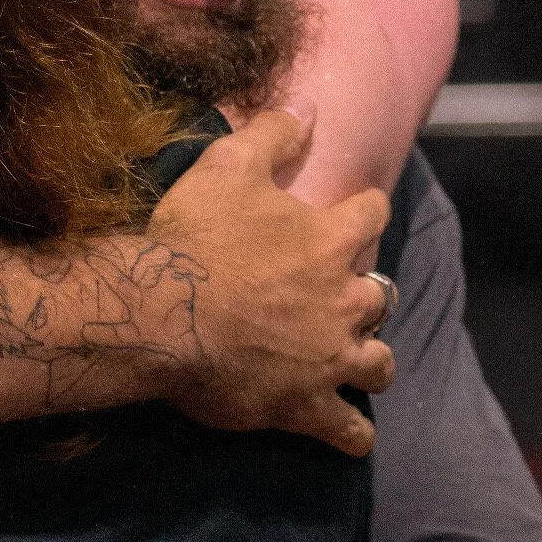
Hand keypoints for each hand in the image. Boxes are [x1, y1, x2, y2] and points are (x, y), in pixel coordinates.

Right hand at [150, 109, 393, 453]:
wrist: (161, 312)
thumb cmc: (193, 236)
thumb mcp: (228, 165)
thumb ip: (273, 133)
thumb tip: (308, 107)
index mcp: (329, 240)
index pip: (371, 214)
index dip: (363, 212)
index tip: (355, 213)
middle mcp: (342, 299)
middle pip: (381, 295)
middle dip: (366, 294)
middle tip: (340, 295)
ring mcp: (328, 356)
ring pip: (377, 362)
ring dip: (371, 358)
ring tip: (358, 359)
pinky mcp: (305, 404)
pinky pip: (346, 427)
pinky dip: (352, 432)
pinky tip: (353, 434)